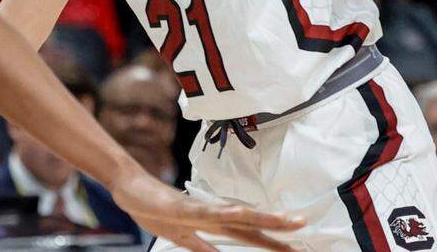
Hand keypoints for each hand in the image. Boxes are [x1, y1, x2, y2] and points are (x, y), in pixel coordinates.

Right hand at [110, 165, 304, 251]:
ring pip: (236, 215)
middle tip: (304, 227)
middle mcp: (212, 214)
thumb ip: (203, 247)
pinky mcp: (183, 209)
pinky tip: (237, 213)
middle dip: (278, 227)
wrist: (131, 189)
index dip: (273, 239)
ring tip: (284, 220)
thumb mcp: (182, 237)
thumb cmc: (157, 210)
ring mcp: (199, 210)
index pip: (250, 233)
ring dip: (260, 217)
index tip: (297, 244)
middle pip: (251, 223)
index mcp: (214, 223)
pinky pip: (206, 213)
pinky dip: (223, 213)